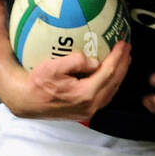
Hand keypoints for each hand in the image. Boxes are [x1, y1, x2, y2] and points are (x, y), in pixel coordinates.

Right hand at [0, 41, 130, 119]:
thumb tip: (94, 61)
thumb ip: (76, 62)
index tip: (122, 43)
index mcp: (85, 94)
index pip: (108, 72)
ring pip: (111, 91)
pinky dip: (110, 83)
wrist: (26, 101)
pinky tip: (110, 74)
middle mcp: (90, 105)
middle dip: (123, 64)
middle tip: (127, 49)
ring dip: (119, 74)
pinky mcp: (84, 111)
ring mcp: (88, 110)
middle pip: (114, 82)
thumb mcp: (53, 67)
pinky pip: (104, 96)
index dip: (118, 57)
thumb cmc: (37, 83)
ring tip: (123, 60)